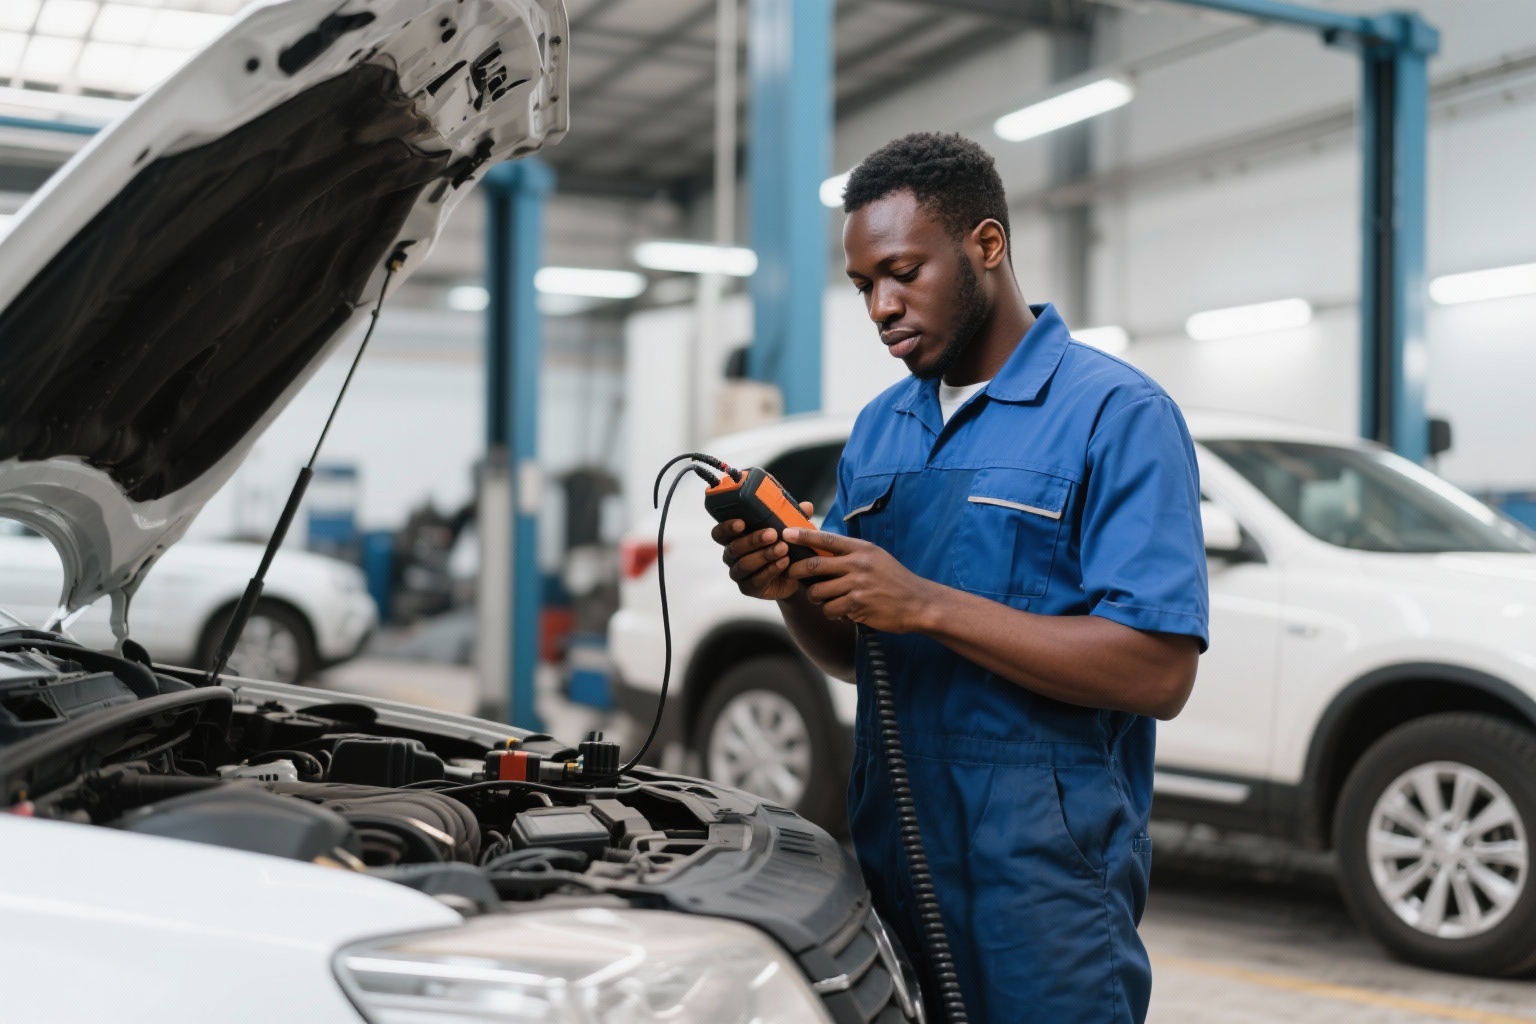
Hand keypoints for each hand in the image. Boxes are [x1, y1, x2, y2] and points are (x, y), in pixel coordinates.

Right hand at [711, 502, 814, 601]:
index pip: (720, 532)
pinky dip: (771, 570)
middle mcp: (732, 555)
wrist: (795, 574)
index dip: (726, 527)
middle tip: (772, 533)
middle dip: (753, 540)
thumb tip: (807, 506)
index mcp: (735, 537)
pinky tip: (784, 563)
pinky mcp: (748, 588)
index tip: (741, 522)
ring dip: (764, 555)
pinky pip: (756, 580)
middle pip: (734, 548)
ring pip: (744, 564)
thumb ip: (795, 518)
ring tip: (783, 548)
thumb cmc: (785, 545)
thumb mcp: (790, 530)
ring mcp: (739, 573)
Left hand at [782, 528, 938, 632]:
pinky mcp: (857, 605)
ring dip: (816, 598)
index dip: (803, 535)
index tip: (786, 533)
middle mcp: (858, 564)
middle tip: (791, 573)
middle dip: (797, 570)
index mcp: (861, 549)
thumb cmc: (895, 581)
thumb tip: (823, 551)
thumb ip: (852, 554)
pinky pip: (830, 609)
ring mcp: (857, 585)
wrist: (918, 603)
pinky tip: (842, 612)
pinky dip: (831, 612)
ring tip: (825, 599)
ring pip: (818, 591)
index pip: (827, 539)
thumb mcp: (876, 558)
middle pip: (814, 564)